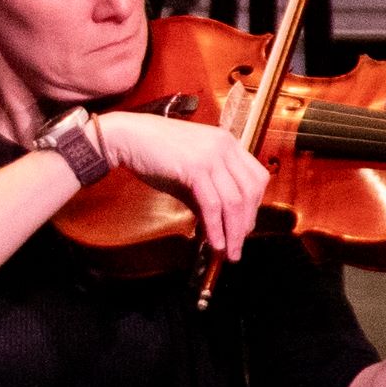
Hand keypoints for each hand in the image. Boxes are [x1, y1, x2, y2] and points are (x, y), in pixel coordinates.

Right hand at [90, 109, 269, 259]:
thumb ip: (205, 193)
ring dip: (233, 231)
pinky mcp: (194, 167)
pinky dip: (215, 226)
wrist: (127, 136)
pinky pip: (212, 204)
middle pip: (250, 191)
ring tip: (228, 250)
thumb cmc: (154, 152)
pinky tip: (215, 241)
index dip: (255, 205)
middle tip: (238, 244)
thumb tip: (215, 224)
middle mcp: (224, 146)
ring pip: (234, 200)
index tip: (245, 224)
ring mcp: (210, 155)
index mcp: (227, 142)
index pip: (257, 177)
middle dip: (246, 223)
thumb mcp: (189, 169)